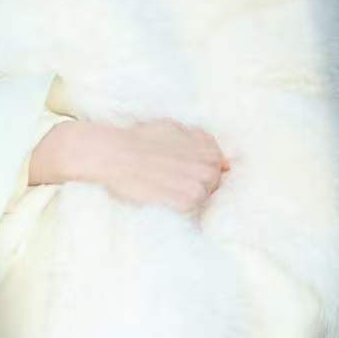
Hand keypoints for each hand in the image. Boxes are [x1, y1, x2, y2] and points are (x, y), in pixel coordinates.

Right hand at [44, 116, 229, 217]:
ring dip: (188, 194)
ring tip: (166, 187)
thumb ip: (197, 139)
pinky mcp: (185, 203)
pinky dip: (180, 206)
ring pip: (205, 196)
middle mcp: (207, 165)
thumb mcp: (173, 128)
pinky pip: (193, 209)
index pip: (217, 162)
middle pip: (214, 181)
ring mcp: (198, 185)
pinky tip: (164, 197)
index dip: (199, 166)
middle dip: (197, 181)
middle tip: (171, 178)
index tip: (182, 168)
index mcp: (206, 146)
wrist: (115, 154)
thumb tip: (223, 161)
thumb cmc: (140, 139)